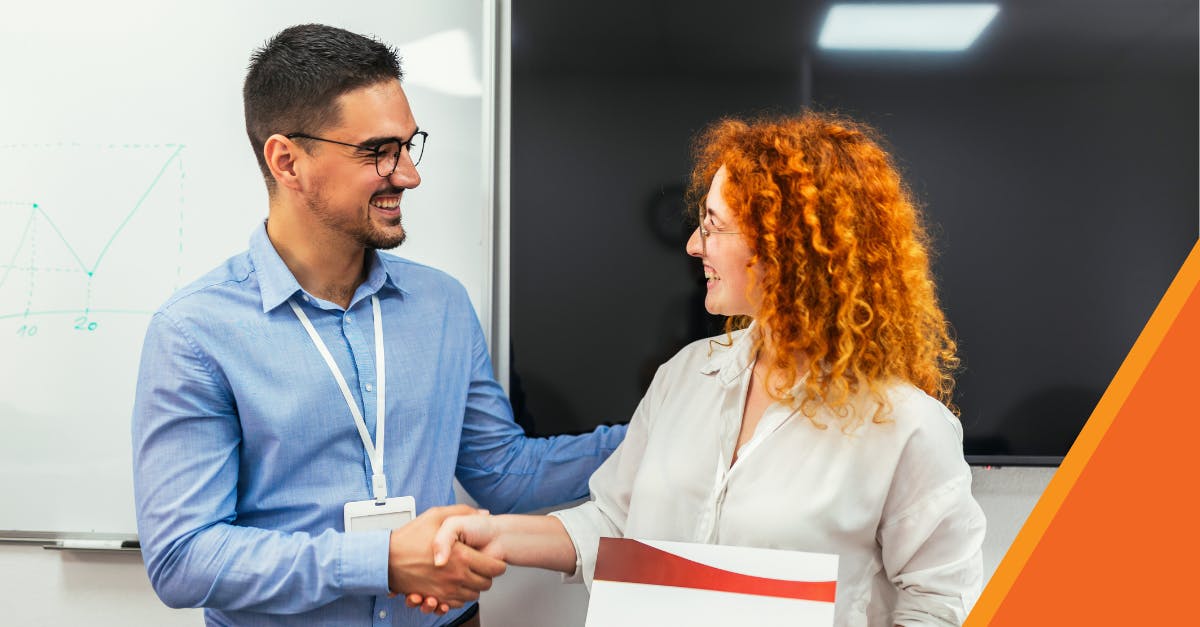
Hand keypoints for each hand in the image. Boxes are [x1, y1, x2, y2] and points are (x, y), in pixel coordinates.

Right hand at [387, 505, 505, 611]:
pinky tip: (454, 584)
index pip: (495, 568)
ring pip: (473, 595)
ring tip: (467, 574)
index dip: (497, 563)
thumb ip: (463, 512)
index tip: (493, 558)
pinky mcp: (436, 598)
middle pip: (486, 584)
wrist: (385, 559)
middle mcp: (456, 576)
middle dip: (486, 575)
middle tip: (479, 566)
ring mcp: (446, 590)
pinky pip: (457, 603)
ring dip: (473, 586)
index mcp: (461, 556)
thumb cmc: (409, 538)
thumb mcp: (436, 516)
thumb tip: (483, 514)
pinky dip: (459, 596)